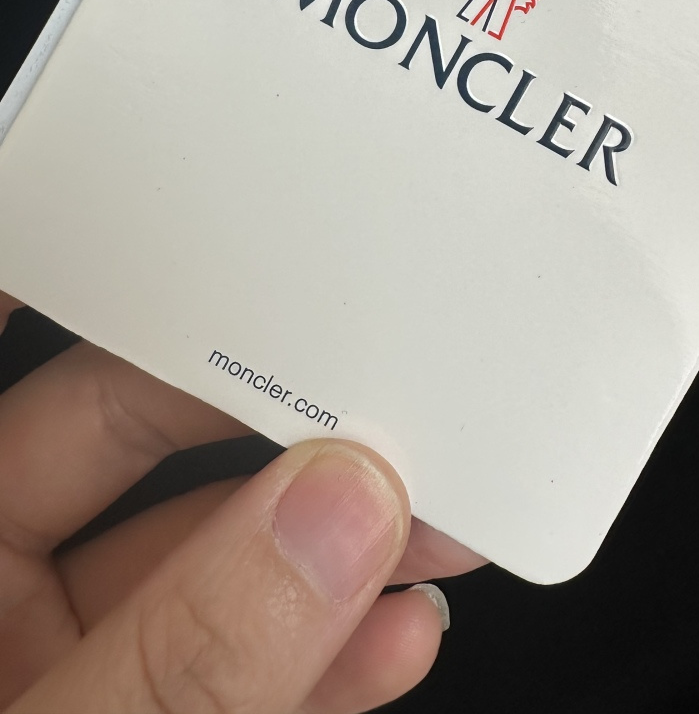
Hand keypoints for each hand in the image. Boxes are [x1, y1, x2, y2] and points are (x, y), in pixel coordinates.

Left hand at [0, 293, 486, 712]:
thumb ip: (184, 652)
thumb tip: (330, 519)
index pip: (47, 375)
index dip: (133, 296)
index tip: (245, 253)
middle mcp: (3, 597)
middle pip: (150, 452)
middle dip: (284, 430)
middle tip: (382, 401)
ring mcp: (77, 670)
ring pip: (218, 561)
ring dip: (336, 544)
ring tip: (430, 517)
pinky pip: (242, 665)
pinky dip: (327, 649)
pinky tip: (395, 628)